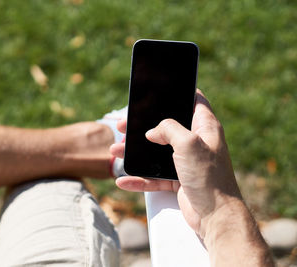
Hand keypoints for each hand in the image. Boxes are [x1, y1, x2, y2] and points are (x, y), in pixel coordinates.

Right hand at [110, 89, 242, 237]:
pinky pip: (153, 176)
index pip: (194, 101)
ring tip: (115, 151)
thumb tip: (152, 131)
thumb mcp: (188, 143)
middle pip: (165, 128)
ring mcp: (185, 162)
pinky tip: (123, 180)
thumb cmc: (209, 177)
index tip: (160, 90)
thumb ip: (168, 129)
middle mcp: (195, 142)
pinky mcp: (177, 180)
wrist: (215, 216)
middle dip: (143, 126)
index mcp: (204, 128)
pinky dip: (138, 178)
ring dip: (135, 153)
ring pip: (155, 153)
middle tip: (124, 125)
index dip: (179, 93)